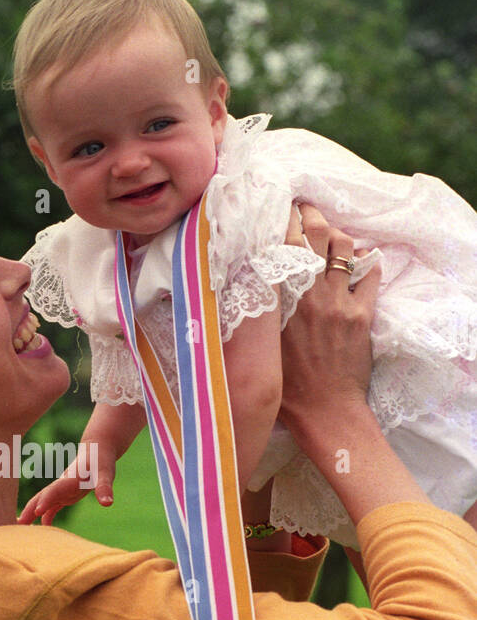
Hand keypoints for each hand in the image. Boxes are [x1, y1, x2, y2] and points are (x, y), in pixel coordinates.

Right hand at [18, 440, 116, 525]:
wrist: (97, 449)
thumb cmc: (102, 460)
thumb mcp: (106, 473)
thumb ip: (104, 487)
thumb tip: (107, 503)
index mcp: (69, 480)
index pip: (54, 490)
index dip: (46, 500)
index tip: (37, 511)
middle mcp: (61, 485)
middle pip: (40, 498)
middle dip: (29, 511)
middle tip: (17, 525)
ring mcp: (62, 490)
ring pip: (43, 503)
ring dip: (32, 515)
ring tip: (21, 529)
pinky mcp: (66, 494)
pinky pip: (52, 508)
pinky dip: (46, 517)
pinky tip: (44, 530)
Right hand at [279, 203, 382, 437]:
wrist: (325, 412)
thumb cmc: (287, 387)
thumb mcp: (261, 345)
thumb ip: (258, 312)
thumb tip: (248, 283)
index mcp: (281, 301)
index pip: (282, 244)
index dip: (283, 220)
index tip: (280, 209)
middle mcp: (310, 294)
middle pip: (314, 235)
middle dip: (310, 214)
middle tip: (305, 207)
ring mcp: (339, 302)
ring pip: (344, 248)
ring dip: (338, 235)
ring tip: (331, 235)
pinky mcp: (363, 315)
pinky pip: (370, 275)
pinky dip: (368, 262)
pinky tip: (362, 259)